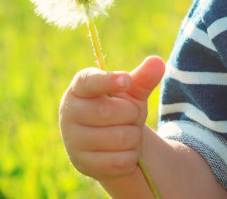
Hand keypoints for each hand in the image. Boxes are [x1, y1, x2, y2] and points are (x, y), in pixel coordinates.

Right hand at [59, 56, 165, 180]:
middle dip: (131, 114)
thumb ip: (143, 78)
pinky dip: (130, 157)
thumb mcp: (133, 93)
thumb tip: (157, 62)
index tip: (127, 81)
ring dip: (133, 137)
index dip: (107, 80)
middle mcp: (69, 113)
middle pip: (109, 112)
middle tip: (130, 116)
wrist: (114, 146)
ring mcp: (73, 140)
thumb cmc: (120, 110)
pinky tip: (124, 153)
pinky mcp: (83, 165)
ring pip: (119, 138)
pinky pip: (119, 161)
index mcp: (78, 88)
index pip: (88, 81)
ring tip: (127, 134)